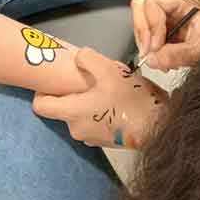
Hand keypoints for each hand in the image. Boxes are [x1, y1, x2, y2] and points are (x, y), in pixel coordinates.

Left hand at [33, 47, 165, 149]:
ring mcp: (91, 138)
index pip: (40, 106)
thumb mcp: (108, 70)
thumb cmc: (131, 99)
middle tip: (88, 78)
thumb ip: (87, 59)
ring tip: (106, 87)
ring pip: (80, 114)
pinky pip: (93, 121)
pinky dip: (99, 111)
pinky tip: (115, 100)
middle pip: (62, 108)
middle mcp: (77, 130)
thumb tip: (78, 58)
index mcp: (72, 113)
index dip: (42, 91)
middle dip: (72, 92)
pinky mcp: (106, 141)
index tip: (53, 80)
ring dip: (88, 101)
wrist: (159, 127)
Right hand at [132, 0, 199, 71]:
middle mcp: (171, 2)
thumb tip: (151, 61)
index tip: (155, 47)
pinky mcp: (171, 27)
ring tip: (162, 60)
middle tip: (149, 54)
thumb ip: (179, 54)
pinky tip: (168, 60)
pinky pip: (153, 35)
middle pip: (141, 7)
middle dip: (142, 32)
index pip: (150, 3)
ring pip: (144, 21)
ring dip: (148, 43)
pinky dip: (156, 49)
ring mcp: (170, 14)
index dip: (149, 25)